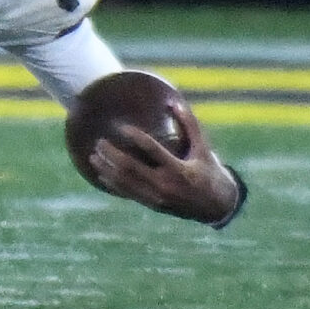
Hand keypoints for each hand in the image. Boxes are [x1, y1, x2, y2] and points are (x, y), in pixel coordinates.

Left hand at [88, 108, 242, 225]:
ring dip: (107, 169)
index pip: (153, 150)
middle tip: (99, 141)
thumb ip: (189, 125)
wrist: (215, 207)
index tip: (121, 127)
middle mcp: (166, 185)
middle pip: (131, 167)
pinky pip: (128, 193)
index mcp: (180, 169)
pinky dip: (113, 183)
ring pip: (125, 182)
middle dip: (112, 155)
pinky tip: (101, 173)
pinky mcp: (152, 205)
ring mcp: (157, 197)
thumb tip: (173, 102)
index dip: (136, 137)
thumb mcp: (203, 148)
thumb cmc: (209, 171)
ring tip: (93, 155)